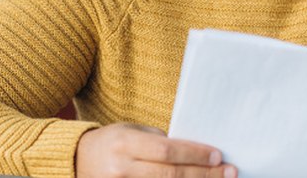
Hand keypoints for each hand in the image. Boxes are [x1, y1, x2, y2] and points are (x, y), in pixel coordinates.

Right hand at [75, 123, 236, 177]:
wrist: (77, 160)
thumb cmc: (113, 141)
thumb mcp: (133, 131)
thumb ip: (159, 142)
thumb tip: (195, 153)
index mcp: (125, 144)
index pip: (166, 151)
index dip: (194, 154)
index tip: (218, 156)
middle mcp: (121, 169)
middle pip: (170, 175)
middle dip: (203, 174)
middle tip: (230, 172)